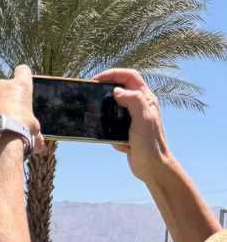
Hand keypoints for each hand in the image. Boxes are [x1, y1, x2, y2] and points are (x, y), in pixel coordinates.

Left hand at [0, 64, 42, 151]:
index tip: (24, 87)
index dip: (23, 77)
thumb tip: (40, 145)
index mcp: (20, 85)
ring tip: (3, 126)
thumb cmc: (21, 129)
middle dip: (8, 98)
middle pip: (6, 86)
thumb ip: (35, 131)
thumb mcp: (34, 129)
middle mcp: (2, 86)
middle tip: (14, 114)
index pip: (23, 70)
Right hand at [93, 68, 172, 183]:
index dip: (113, 74)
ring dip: (104, 106)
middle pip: (121, 87)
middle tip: (90, 91)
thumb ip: (133, 100)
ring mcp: (133, 118)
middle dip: (105, 87)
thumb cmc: (150, 143)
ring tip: (93, 110)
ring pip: (115, 104)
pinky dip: (106, 125)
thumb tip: (116, 91)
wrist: (152, 167)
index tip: (96, 80)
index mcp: (145, 99)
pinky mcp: (126, 130)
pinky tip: (106, 133)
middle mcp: (140, 105)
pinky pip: (112, 122)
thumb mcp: (143, 118)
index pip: (129, 76)